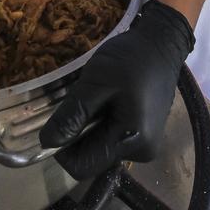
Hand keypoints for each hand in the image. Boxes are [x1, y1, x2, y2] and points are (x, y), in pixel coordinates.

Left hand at [39, 0, 194, 179]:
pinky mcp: (146, 134)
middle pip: (92, 158)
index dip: (62, 148)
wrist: (162, 42)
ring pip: (101, 147)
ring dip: (91, 126)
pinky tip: (111, 99)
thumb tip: (47, 143)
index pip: (81, 166)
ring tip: (100, 96)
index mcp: (129, 141)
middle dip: (79, 134)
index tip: (62, 118)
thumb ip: (72, 115)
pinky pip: (114, 137)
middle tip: (85, 100)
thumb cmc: (130, 58)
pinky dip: (104, 122)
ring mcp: (145, 144)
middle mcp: (141, 152)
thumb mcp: (95, 82)